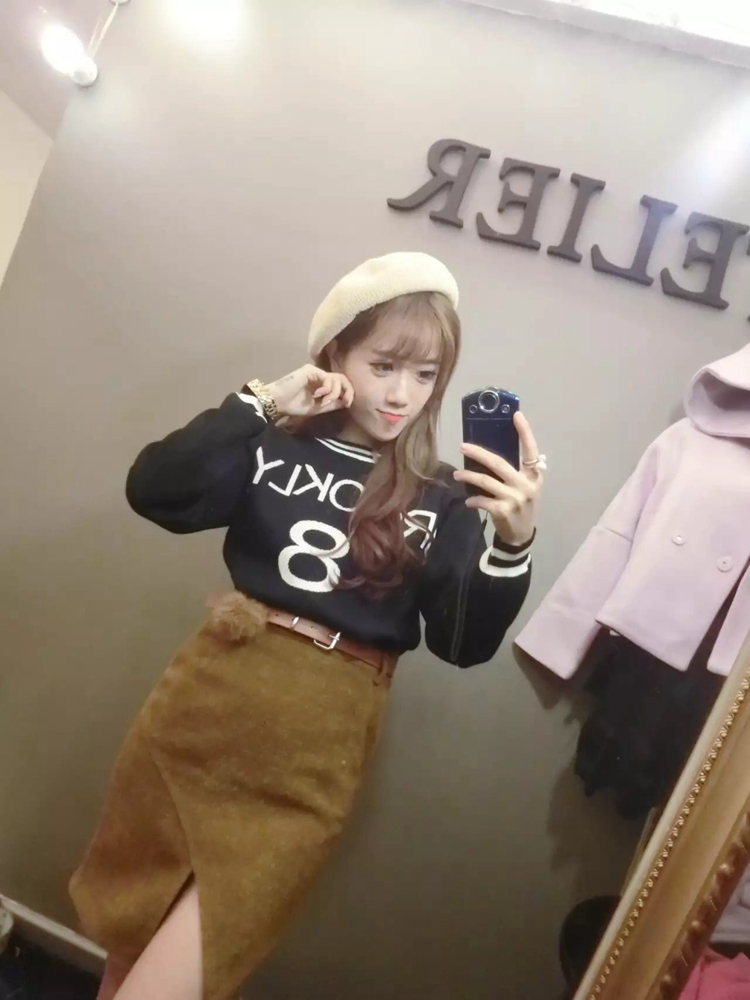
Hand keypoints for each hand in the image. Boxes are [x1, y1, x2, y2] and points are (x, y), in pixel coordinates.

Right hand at [264, 365, 353, 418]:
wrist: (278, 402)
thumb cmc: (294, 405)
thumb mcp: (317, 408)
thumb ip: (332, 404)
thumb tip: (346, 401)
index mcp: (322, 385)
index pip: (341, 385)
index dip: (348, 393)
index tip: (347, 404)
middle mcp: (320, 376)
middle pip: (342, 378)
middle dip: (348, 391)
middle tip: (345, 402)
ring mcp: (316, 372)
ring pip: (337, 378)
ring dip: (334, 393)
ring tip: (323, 402)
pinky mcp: (311, 370)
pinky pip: (327, 377)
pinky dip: (327, 388)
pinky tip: (318, 395)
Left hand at [453, 412, 542, 546]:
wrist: (521, 536)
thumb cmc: (522, 506)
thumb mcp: (526, 487)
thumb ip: (516, 472)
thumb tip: (490, 454)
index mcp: (534, 475)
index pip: (531, 450)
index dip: (525, 432)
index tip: (516, 415)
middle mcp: (526, 485)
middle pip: (499, 463)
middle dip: (478, 453)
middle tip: (462, 446)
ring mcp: (515, 498)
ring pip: (486, 481)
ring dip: (468, 476)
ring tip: (457, 475)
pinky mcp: (503, 510)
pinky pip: (482, 500)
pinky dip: (472, 499)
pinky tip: (468, 501)